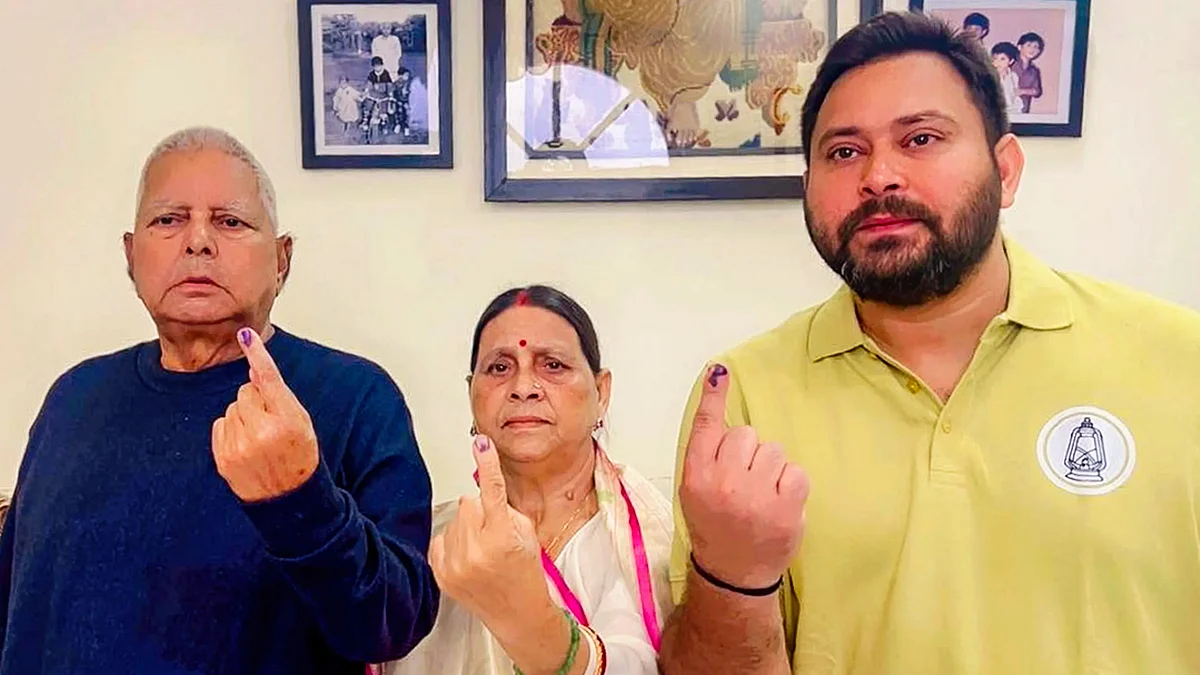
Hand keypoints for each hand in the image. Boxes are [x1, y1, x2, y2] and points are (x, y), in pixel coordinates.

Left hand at [211, 327, 319, 502]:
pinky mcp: (223, 457)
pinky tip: (245, 446)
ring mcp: (240, 446)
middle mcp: (262, 432)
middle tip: (271, 422)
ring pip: (231, 407)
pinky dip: (230, 430)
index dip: (258, 355)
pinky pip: (220, 424)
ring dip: (243, 416)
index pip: (268, 379)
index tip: (246, 335)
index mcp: (287, 421)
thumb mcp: (302, 423)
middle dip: (256, 401)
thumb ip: (279, 396)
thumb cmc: (300, 458)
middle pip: (246, 391)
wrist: (289, 499)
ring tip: (259, 438)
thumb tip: (256, 371)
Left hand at [428, 436, 547, 625]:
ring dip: (469, 526)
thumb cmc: (526, 573)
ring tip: (484, 549)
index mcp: (502, 539)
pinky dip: (455, 540)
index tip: (481, 443)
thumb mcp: (527, 535)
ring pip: (456, 517)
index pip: (492, 491)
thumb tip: (483, 490)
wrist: (516, 613)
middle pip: (469, 501)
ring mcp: (455, 564)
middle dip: (483, 510)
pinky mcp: (441, 573)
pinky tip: (469, 556)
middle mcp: (476, 552)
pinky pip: (442, 535)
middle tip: (496, 531)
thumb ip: (504, 509)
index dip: (488, 464)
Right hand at [678, 364, 810, 589]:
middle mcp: (724, 483)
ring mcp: (756, 497)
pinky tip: (779, 503)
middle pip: (746, 435)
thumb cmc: (715, 526)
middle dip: (748, 452)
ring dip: (770, 468)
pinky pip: (795, 471)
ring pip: (773, 450)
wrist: (734, 573)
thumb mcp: (694, 492)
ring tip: (761, 495)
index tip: (719, 371)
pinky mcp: (786, 508)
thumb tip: (722, 413)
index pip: (706, 427)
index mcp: (696, 477)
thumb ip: (706, 455)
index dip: (714, 397)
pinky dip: (791, 484)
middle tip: (743, 481)